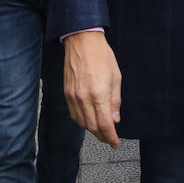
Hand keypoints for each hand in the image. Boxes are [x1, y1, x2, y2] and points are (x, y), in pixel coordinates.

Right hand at [63, 30, 122, 147]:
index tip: (115, 143)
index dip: (111, 138)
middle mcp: (84, 98)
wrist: (82, 41)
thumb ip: (115, 101)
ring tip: (101, 130)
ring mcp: (73, 97)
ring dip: (92, 130)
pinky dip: (82, 121)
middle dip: (103, 136)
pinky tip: (88, 120)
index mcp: (98, 94)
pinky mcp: (67, 93)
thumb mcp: (116, 77)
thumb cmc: (101, 55)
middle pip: (92, 127)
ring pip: (82, 123)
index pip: (105, 125)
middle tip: (110, 138)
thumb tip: (115, 119)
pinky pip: (73, 114)